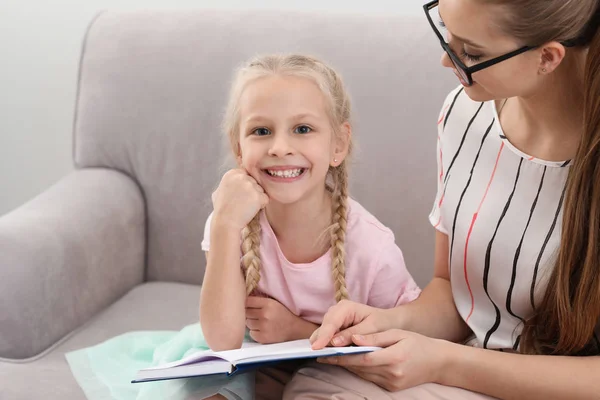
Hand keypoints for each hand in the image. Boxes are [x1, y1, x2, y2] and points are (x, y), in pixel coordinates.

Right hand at [211, 169, 268, 231]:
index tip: (238, 196)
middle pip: (255, 182)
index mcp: (232, 173)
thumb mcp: (219, 190)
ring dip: (256, 199)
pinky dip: (261, 206)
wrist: (225, 222)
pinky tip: (250, 210)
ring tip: (245, 207)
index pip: (247, 175)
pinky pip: (265, 199)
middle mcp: (241, 176)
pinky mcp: (258, 196)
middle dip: (252, 192)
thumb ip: (229, 182)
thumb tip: (235, 178)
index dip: (245, 187)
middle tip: (241, 202)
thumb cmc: (222, 209)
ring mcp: (250, 185)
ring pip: (261, 190)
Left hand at [245, 296, 317, 343]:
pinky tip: (262, 330)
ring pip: (247, 323)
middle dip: (249, 313)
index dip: (247, 303)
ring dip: (252, 323)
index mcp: (268, 304)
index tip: (249, 305)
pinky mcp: (263, 338)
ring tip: (261, 322)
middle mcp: (265, 315)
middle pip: (246, 312)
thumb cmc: (284, 314)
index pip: (248, 301)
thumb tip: (244, 298)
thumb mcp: (274, 303)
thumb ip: (260, 300)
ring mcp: (263, 327)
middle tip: (256, 315)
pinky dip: (255, 332)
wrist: (294, 329)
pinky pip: (251, 333)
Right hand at [310, 300, 392, 349]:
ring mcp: (334, 318)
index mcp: (346, 307)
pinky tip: (327, 354)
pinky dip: (326, 345)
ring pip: (322, 332)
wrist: (388, 322)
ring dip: (322, 344)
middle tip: (318, 355)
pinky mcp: (334, 328)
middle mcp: (337, 310)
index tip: (316, 348)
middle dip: (320, 341)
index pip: (331, 322)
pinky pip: (326, 337)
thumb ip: (353, 334)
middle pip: (323, 327)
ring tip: (322, 356)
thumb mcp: (372, 328)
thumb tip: (334, 343)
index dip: (323, 335)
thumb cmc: (382, 323)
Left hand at [316, 329, 452, 391]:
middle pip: (360, 368)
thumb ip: (375, 337)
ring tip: (331, 357)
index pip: (362, 359)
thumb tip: (354, 338)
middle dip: (340, 361)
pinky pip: (371, 378)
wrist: (439, 363)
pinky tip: (350, 363)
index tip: (327, 352)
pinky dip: (360, 370)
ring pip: (363, 374)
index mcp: (395, 358)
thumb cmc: (419, 343)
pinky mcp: (392, 388)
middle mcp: (393, 374)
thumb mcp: (398, 334)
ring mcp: (392, 384)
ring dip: (347, 366)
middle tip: (321, 354)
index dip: (342, 356)